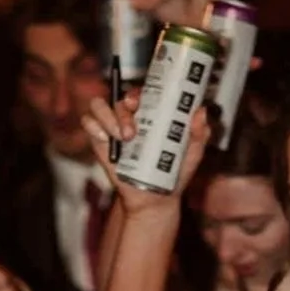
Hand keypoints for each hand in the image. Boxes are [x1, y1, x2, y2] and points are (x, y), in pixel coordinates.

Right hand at [82, 95, 211, 219]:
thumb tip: (201, 111)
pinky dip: (93, 127)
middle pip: (119, 97)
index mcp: (151, 112)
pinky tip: (105, 139)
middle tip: (132, 133)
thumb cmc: (175, 172)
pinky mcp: (99, 140)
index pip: (139, 91)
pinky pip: (88, 122)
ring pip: (99, 105)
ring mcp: (112, 126)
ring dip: (108, 118)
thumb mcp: (193, 153)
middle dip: (122, 111)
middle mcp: (130, 115)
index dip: (135, 91)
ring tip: (122, 139)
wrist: (155, 199)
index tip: (137, 102)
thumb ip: (199, 133)